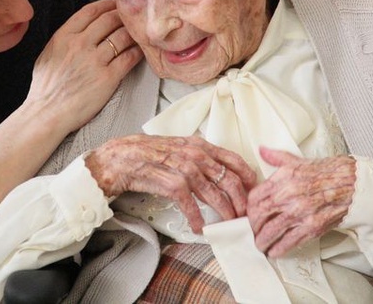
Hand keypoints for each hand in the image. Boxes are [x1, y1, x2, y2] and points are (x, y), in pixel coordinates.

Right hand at [26, 0, 142, 133]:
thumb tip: (81, 30)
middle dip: (123, 15)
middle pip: (110, 19)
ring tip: (139, 33)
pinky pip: (129, 57)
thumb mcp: (48, 54)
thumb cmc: (46, 88)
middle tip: (132, 17)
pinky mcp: (108, 77)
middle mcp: (80, 44)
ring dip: (133, 32)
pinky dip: (137, 51)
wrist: (47, 113)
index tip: (115, 3)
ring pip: (122, 36)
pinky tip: (141, 50)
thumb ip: (65, 39)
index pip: (91, 11)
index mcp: (64, 36)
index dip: (107, 4)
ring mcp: (95, 60)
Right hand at [85, 134, 256, 233]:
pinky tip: (199, 228)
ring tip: (227, 225)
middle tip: (244, 216)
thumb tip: (215, 172)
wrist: (119, 158)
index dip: (248, 178)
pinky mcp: (171, 183)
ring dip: (224, 212)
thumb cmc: (145, 154)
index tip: (254, 192)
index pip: (234, 159)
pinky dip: (197, 218)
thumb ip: (196, 156)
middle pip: (229, 180)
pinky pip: (191, 205)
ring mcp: (183, 167)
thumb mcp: (176, 148)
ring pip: (214, 194)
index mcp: (198, 144)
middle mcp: (194, 154)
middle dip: (241, 201)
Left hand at [247, 147, 354, 257]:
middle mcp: (289, 195)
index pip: (255, 197)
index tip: (248, 215)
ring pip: (272, 230)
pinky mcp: (312, 226)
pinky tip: (274, 252)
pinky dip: (279, 248)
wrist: (351, 183)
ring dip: (263, 241)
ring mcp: (300, 212)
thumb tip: (261, 149)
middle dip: (253, 227)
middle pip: (259, 215)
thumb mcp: (297, 160)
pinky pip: (290, 241)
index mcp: (283, 178)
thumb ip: (276, 157)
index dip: (248, 209)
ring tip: (260, 245)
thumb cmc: (324, 172)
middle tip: (252, 232)